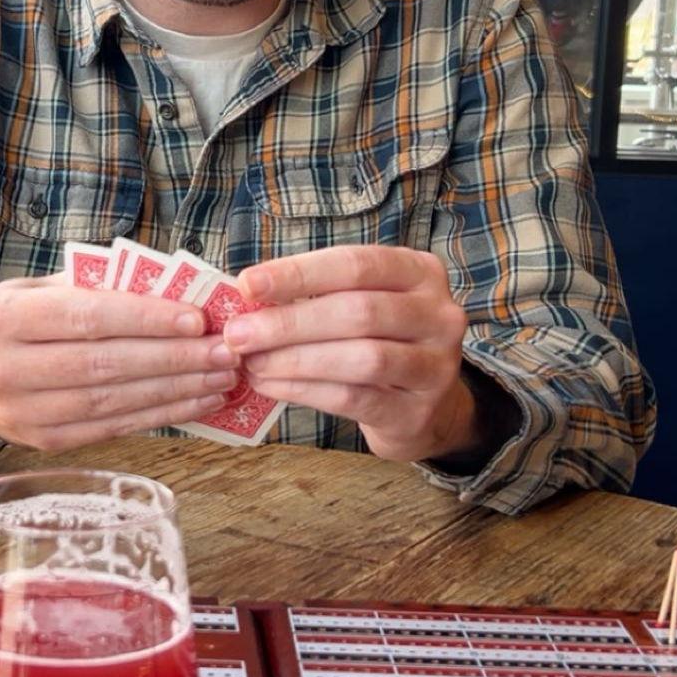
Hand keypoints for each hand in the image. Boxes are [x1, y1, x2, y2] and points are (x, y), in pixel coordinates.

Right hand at [0, 275, 240, 450]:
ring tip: (220, 377)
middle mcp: (5, 369)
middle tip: (224, 351)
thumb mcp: (41, 289)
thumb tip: (174, 289)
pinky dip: (160, 415)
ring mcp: (22, 413)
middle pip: (104, 364)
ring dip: (175, 390)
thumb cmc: (22, 320)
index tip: (197, 319)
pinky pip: (112, 428)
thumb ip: (96, 286)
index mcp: (3, 319)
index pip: (87, 318)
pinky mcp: (44, 443)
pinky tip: (196, 401)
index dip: (145, 319)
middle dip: (173, 358)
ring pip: (111, 401)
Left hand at [224, 245, 477, 462]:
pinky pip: (354, 398)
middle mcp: (438, 315)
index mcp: (419, 272)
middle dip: (289, 323)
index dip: (299, 273)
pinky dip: (305, 391)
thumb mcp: (358, 302)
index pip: (356, 264)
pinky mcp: (418, 411)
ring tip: (251, 363)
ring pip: (360, 358)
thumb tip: (248, 295)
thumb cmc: (377, 339)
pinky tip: (271, 386)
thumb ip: (316, 293)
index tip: (246, 284)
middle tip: (238, 334)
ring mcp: (436, 366)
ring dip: (295, 360)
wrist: (422, 405)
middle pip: (358, 312)